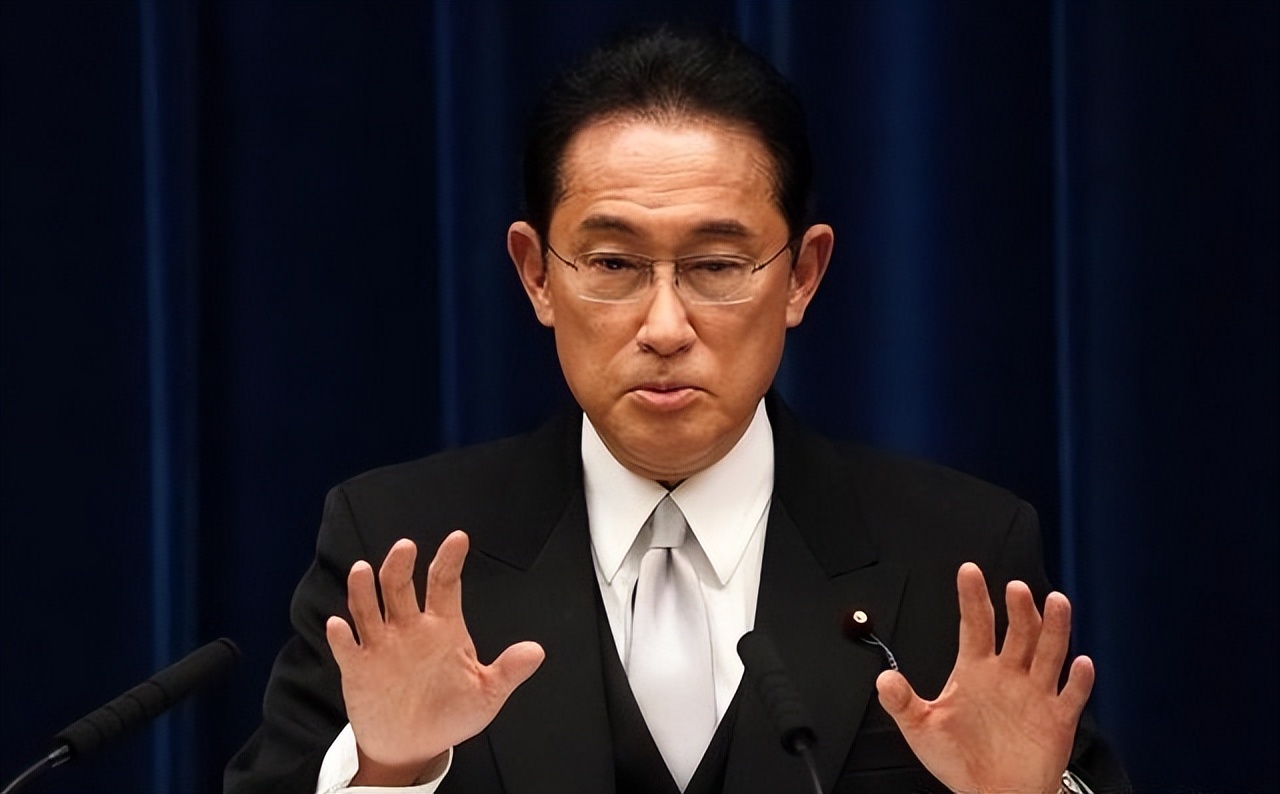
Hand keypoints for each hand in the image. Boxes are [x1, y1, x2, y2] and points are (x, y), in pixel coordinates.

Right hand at [325, 532, 544, 785]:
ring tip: (362, 570)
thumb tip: (537, 651)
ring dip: (364, 589)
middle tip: (406, 547)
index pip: (445, 583)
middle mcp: (409, 627)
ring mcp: (381, 645)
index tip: (458, 539)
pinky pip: (347, 648)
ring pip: (368, 608)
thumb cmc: (451, 714)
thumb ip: (508, 671)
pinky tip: (339, 625)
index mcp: (442, 626)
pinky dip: (341, 637)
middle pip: (400, 586)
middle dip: (400, 565)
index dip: (450, 560)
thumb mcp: (486, 694)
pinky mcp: (358, 668)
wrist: (413, 747)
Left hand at [876, 563, 1093, 793]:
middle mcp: (1008, 675)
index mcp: (976, 670)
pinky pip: (1071, 695)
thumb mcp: (922, 729)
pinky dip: (1078, 680)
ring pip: (1048, 653)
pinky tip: (1081, 663)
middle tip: (1015, 589)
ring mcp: (1034, 694)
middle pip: (1018, 632)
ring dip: (1054, 629)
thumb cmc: (960, 760)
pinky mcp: (1057, 719)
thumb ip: (902, 702)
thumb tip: (883, 679)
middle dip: (1018, 610)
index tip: (969, 571)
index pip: (975, 624)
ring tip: (1055, 603)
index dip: (972, 597)